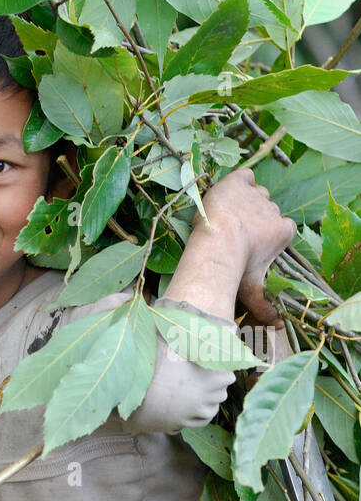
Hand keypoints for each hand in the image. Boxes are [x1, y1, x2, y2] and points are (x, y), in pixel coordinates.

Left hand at [193, 166, 296, 324]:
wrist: (216, 242)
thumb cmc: (236, 268)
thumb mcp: (252, 290)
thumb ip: (265, 307)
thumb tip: (276, 326)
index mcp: (283, 231)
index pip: (283, 228)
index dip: (267, 234)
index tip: (252, 242)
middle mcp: (274, 209)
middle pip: (267, 210)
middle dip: (254, 218)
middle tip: (234, 232)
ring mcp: (256, 193)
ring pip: (255, 192)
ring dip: (245, 200)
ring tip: (229, 213)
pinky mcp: (239, 181)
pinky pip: (245, 175)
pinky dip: (239, 180)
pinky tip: (230, 189)